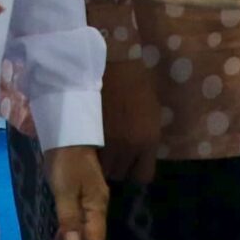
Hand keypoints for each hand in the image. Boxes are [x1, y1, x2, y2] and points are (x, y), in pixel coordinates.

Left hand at [43, 145, 108, 239]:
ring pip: (80, 233)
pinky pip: (73, 223)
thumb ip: (69, 219)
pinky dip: (66, 236)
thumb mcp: (65, 190)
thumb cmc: (65, 161)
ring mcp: (86, 202)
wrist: (66, 134)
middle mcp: (95, 207)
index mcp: (97, 206)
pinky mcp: (76, 197)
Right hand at [96, 54, 161, 186]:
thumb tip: (139, 157)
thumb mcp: (152, 114)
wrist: (114, 63)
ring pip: (102, 168)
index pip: (143, 176)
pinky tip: (88, 142)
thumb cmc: (137, 84)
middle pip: (120, 174)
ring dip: (101, 162)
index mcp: (148, 141)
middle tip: (113, 153)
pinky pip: (88, 156)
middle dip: (117, 166)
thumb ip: (146, 139)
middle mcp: (128, 147)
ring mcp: (106, 143)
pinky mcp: (88, 135)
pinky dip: (88, 153)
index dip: (136, 171)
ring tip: (99, 148)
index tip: (131, 163)